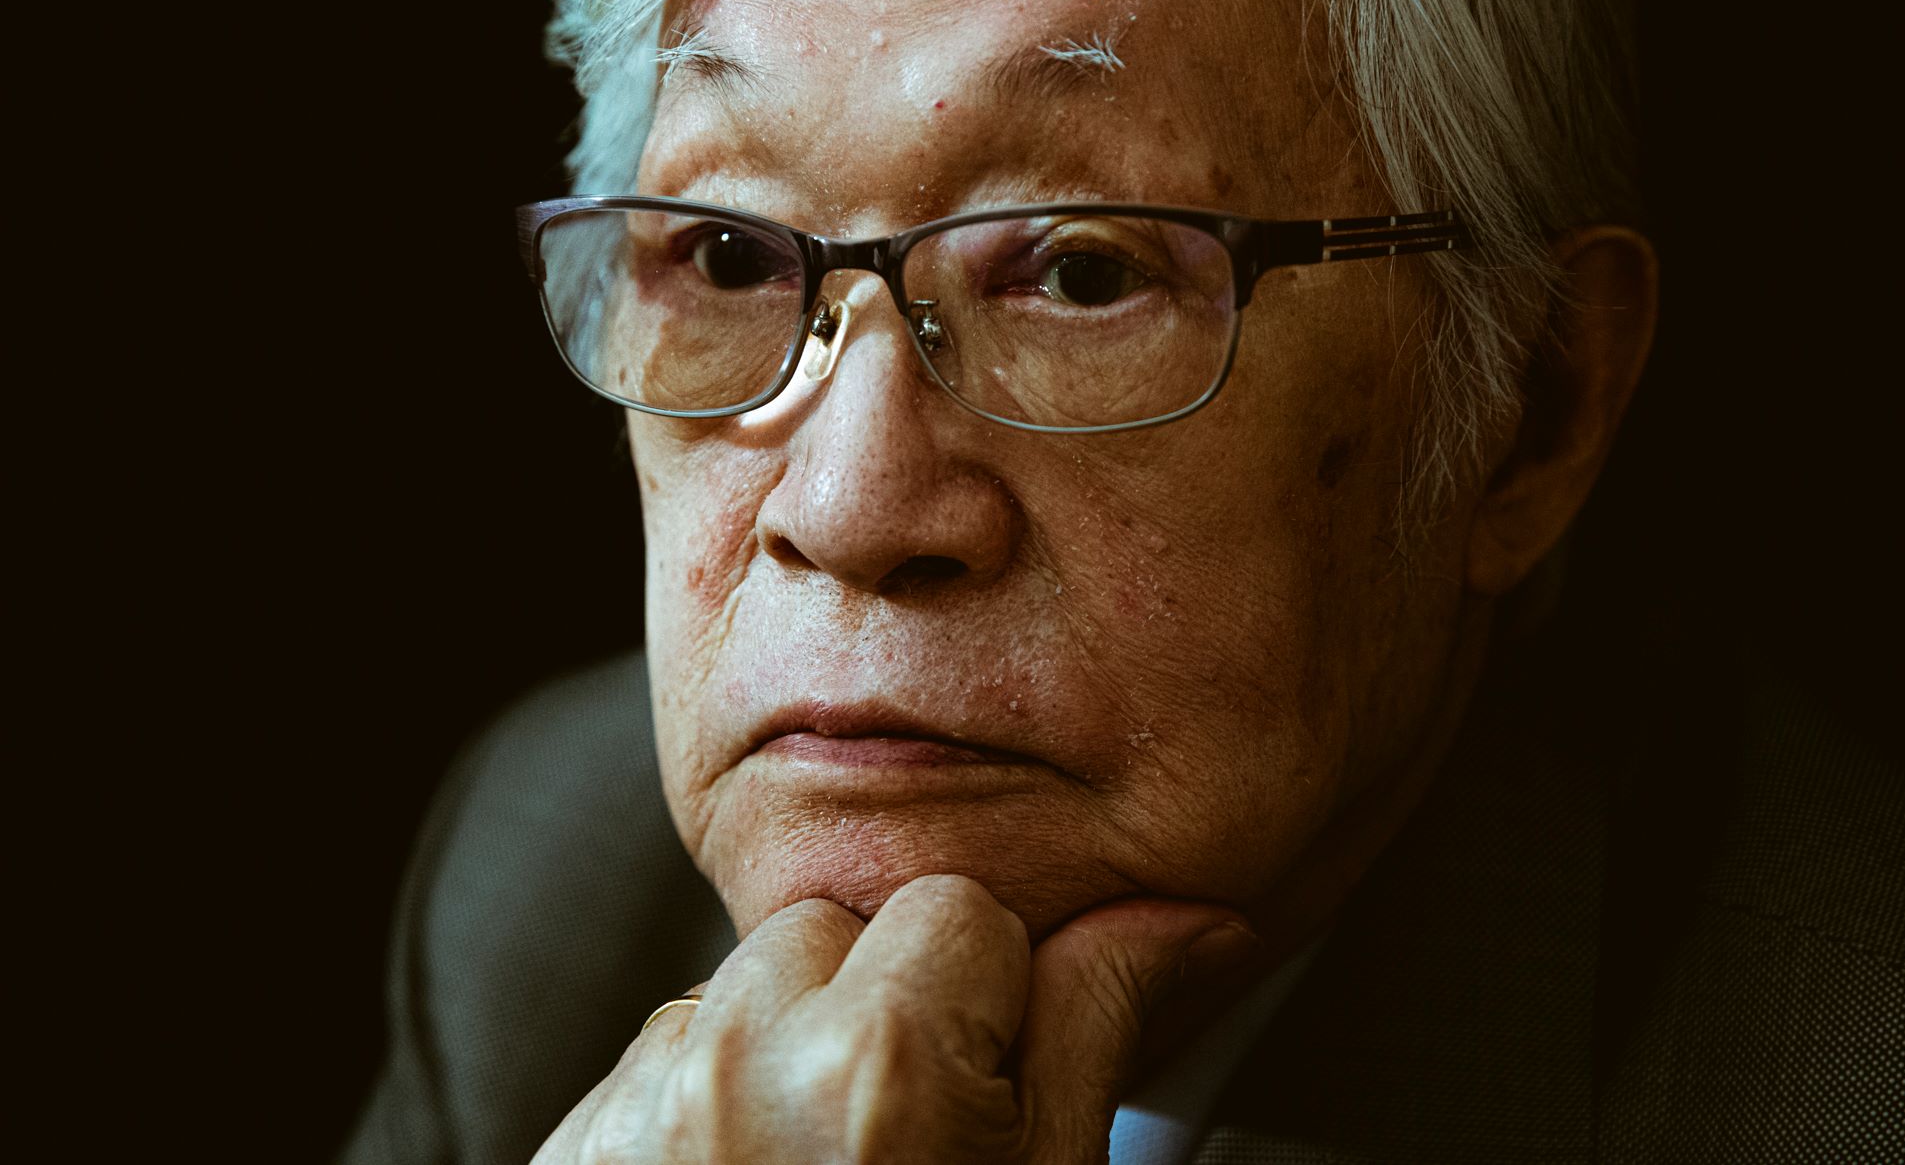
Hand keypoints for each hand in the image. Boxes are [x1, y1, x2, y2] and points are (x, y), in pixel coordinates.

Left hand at [532, 874, 1256, 1162]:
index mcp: (883, 1062)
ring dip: (786, 1048)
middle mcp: (741, 1059)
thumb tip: (1184, 918)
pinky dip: (706, 1101)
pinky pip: (662, 1057)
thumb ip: (1097, 1025)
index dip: (991, 1000)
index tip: (983, 1091)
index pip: (959, 908)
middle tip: (903, 1140)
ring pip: (744, 986)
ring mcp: (641, 1105)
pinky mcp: (575, 1145)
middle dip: (879, 1005)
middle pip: (837, 930)